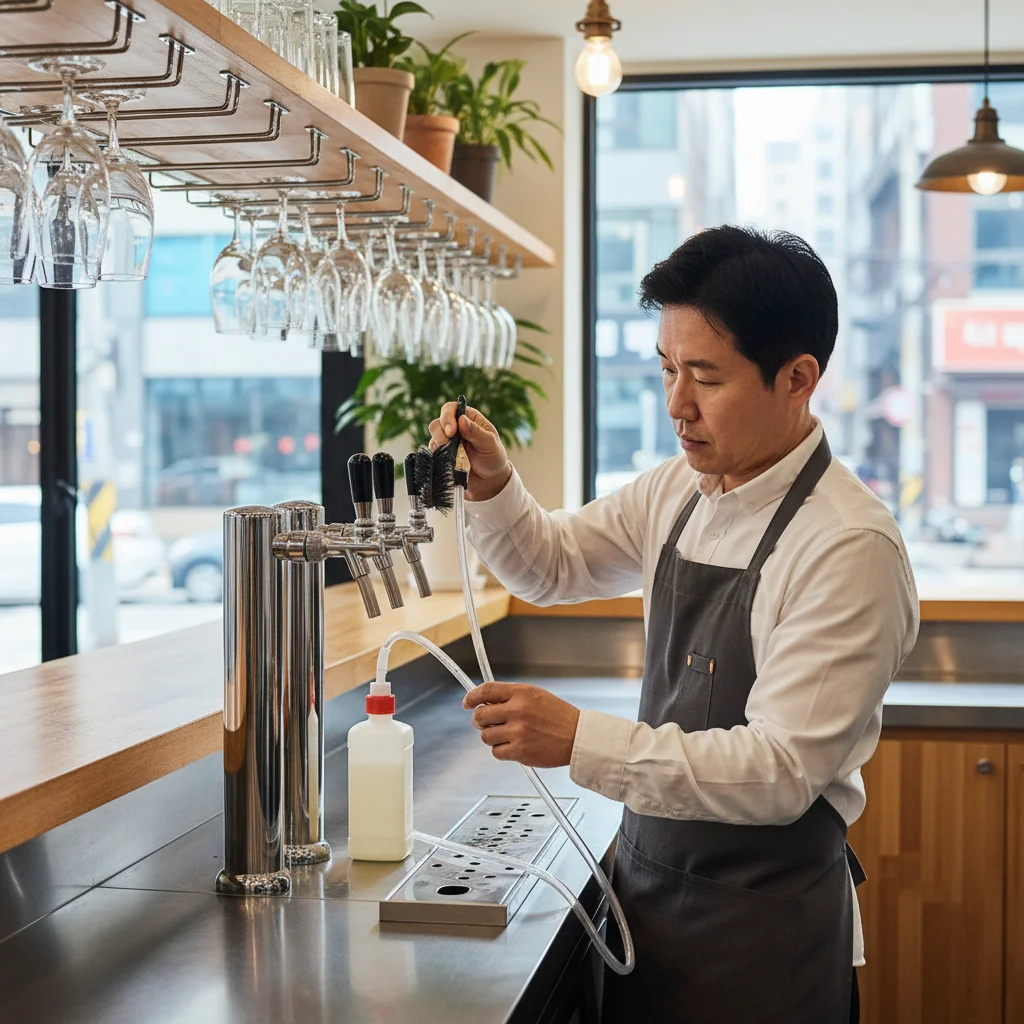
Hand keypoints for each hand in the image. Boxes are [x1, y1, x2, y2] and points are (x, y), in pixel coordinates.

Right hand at [428, 403, 511, 501]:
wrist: (489, 480)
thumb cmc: (493, 458)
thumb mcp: (490, 444)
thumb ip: (476, 432)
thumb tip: (461, 420)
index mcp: (469, 418)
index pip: (452, 409)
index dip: (447, 417)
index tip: (451, 431)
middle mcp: (456, 427)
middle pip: (438, 422)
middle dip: (440, 432)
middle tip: (446, 443)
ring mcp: (448, 441)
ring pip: (433, 436)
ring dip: (437, 443)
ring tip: (449, 454)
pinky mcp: (443, 453)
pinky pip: (433, 450)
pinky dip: (437, 454)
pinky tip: (447, 460)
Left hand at [462, 682, 580, 767]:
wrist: (578, 737)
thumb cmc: (558, 716)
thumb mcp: (535, 695)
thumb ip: (510, 697)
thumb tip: (484, 702)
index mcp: (521, 693)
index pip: (486, 691)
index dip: (472, 697)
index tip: (467, 703)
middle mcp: (518, 710)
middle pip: (480, 715)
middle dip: (479, 720)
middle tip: (486, 723)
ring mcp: (518, 732)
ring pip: (486, 736)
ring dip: (492, 737)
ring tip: (507, 735)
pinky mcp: (520, 751)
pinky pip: (496, 752)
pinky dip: (501, 750)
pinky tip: (513, 746)